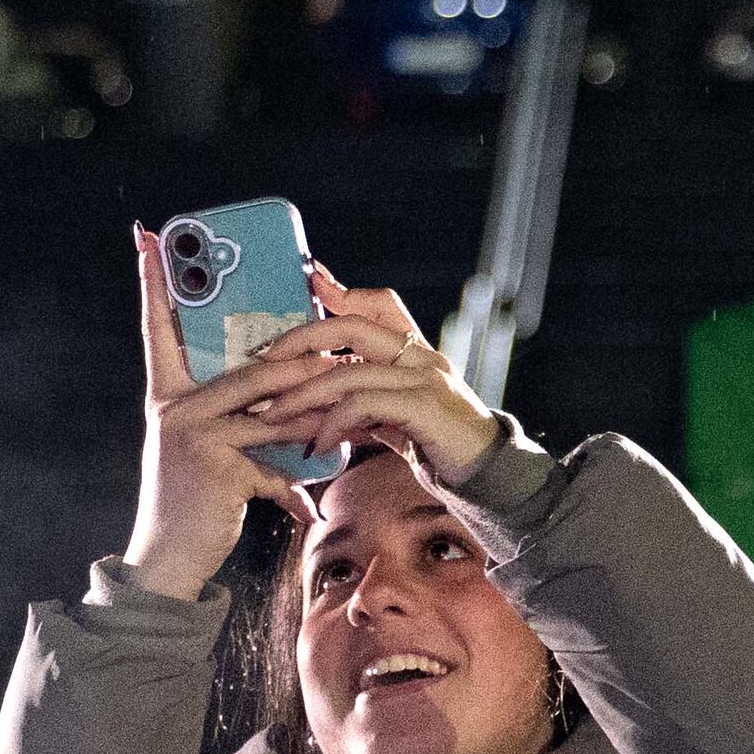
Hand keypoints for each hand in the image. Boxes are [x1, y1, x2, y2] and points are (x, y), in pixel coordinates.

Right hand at [118, 228, 341, 600]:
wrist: (167, 560)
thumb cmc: (191, 503)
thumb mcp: (202, 447)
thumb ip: (231, 414)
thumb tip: (283, 385)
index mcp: (167, 396)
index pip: (159, 328)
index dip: (153, 283)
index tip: (148, 236)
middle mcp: (174, 408)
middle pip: (250, 370)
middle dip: (298, 364)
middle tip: (334, 346)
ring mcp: (193, 435)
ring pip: (271, 408)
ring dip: (315, 413)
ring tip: (347, 409)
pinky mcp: (216, 467)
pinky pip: (272, 464)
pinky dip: (295, 488)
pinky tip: (307, 510)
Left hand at [247, 258, 501, 487]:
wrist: (487, 473)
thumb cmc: (440, 445)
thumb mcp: (397, 417)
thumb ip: (364, 402)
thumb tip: (318, 404)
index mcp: (416, 352)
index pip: (379, 304)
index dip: (342, 290)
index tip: (310, 279)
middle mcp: (422, 357)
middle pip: (355, 325)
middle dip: (304, 338)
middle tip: (266, 358)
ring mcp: (425, 379)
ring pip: (350, 371)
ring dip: (304, 395)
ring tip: (273, 415)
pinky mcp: (425, 407)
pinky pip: (365, 405)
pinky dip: (333, 423)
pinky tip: (316, 444)